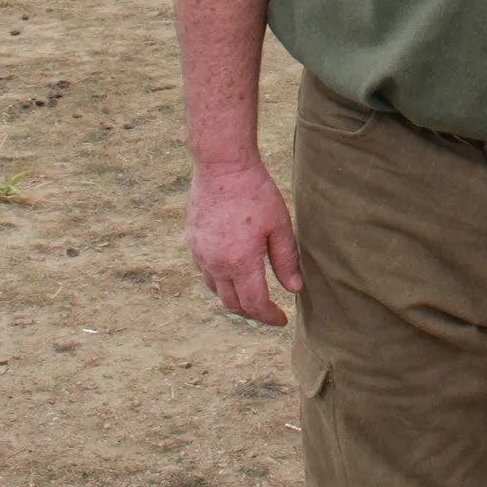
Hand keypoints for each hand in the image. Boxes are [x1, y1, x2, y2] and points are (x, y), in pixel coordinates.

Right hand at [186, 162, 302, 326]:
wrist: (222, 166)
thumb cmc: (255, 192)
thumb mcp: (279, 225)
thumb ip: (286, 259)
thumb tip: (294, 289)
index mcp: (240, 261)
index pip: (254, 304)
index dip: (269, 316)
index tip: (281, 320)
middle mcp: (216, 263)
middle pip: (232, 303)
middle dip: (252, 312)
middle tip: (268, 310)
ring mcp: (200, 254)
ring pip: (216, 290)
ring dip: (234, 298)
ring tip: (252, 293)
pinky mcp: (192, 242)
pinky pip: (205, 273)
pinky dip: (220, 280)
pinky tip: (233, 271)